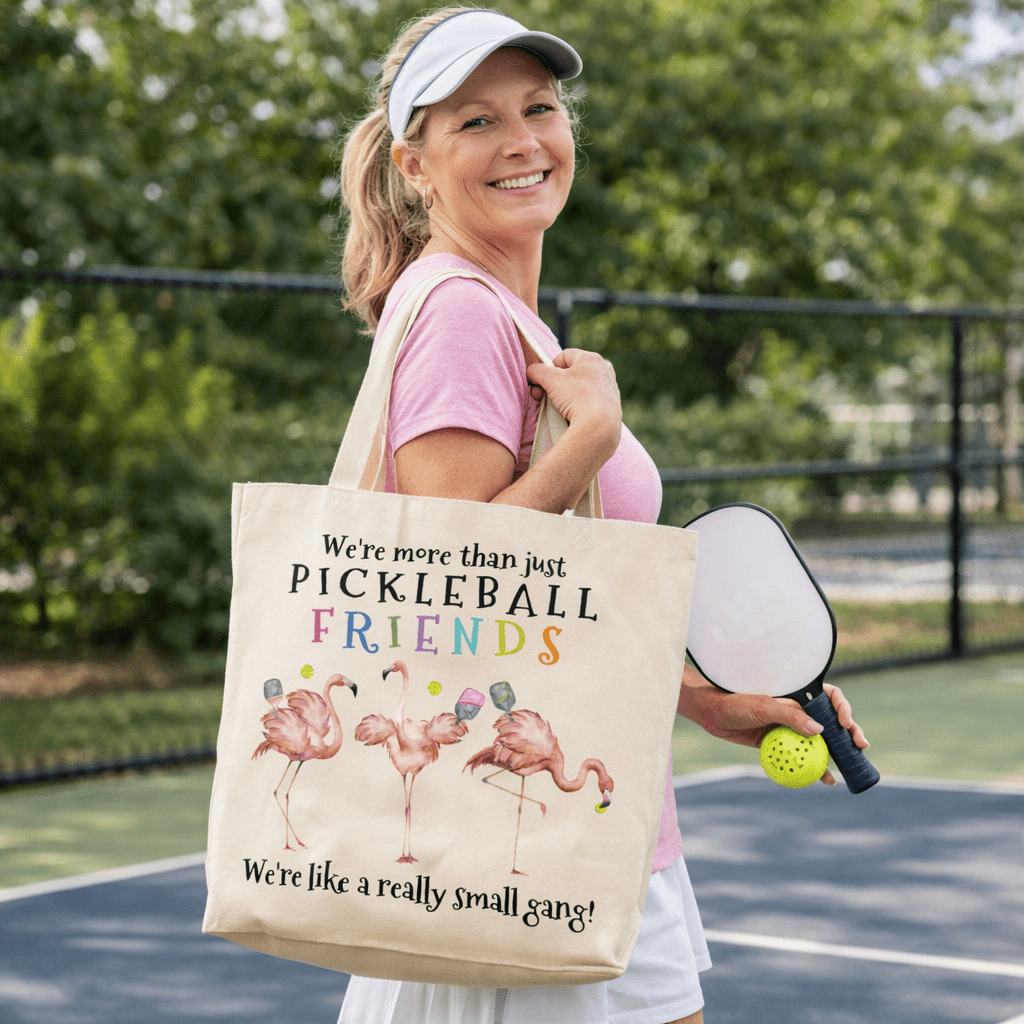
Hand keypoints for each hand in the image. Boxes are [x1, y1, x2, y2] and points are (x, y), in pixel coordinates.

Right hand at [525, 349, 621, 455]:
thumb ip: (537, 371)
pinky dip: (578, 407)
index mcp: (592, 359)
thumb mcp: (550, 380)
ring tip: (558, 408)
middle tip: (544, 396)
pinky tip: (573, 416)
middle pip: (571, 373)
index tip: (543, 381)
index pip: (564, 356)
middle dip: (555, 384)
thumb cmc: (577, 398)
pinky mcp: (611, 406)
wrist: (599, 427)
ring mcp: (609, 389)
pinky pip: (589, 402)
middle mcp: (604, 371)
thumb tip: (531, 372)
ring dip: (565, 396)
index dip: (549, 368)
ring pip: (580, 388)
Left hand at [678, 667, 869, 785]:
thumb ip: (789, 716)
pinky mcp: (781, 743)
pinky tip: (826, 779)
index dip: (842, 708)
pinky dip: (815, 767)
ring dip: (836, 753)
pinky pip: (802, 756)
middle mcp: (798, 710)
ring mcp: (790, 727)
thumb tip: (818, 730)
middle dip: (849, 733)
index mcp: (797, 694)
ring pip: (819, 741)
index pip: (828, 697)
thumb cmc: (736, 702)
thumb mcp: (762, 706)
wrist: (713, 714)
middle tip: (860, 746)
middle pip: (830, 721)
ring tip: (848, 766)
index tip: (845, 722)